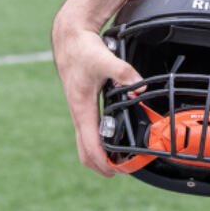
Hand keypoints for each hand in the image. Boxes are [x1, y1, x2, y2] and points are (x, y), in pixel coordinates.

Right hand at [51, 23, 144, 176]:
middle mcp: (79, 113)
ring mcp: (80, 110)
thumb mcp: (105, 59)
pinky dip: (97, 141)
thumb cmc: (83, 50)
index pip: (90, 145)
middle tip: (121, 172)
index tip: (115, 172)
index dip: (102, 162)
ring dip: (99, 155)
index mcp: (82, 108)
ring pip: (85, 142)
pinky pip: (87, 131)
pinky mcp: (83, 104)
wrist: (70, 38)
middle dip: (100, 166)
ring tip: (119, 160)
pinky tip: (112, 138)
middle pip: (85, 151)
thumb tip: (140, 83)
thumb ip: (123, 71)